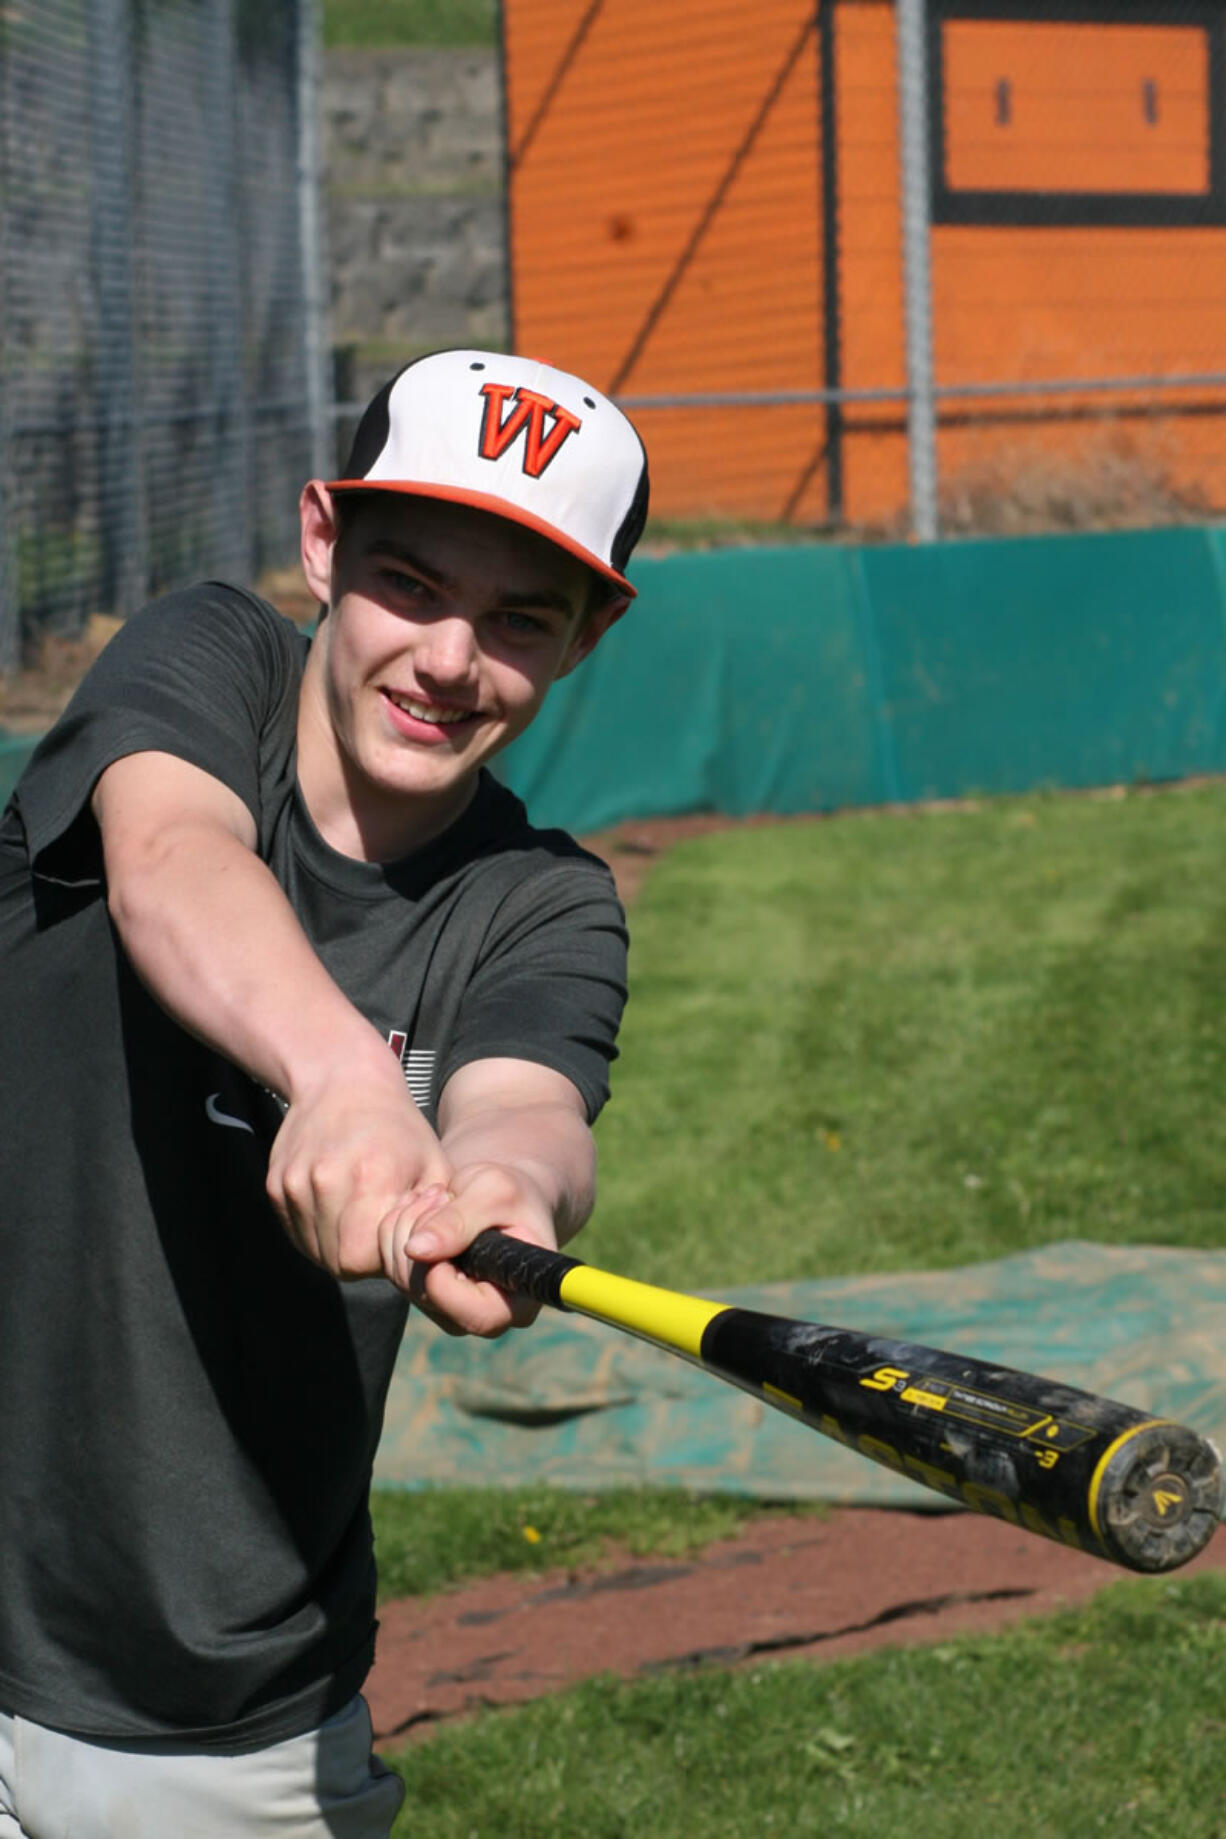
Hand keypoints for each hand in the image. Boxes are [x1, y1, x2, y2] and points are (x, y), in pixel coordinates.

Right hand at [267, 1056, 450, 1279]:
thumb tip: (429, 1258)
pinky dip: (318, 1232)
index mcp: (370, 1177)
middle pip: (338, 1261)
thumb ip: (436, 1218)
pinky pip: (296, 1233)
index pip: (366, 1259)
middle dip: (364, 1257)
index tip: (397, 1236)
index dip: (384, 1258)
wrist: (342, 1080)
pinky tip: (340, 1208)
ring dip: (339, 1247)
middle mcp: (325, 1181)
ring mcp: (294, 1184)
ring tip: (361, 1218)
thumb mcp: (434, 1165)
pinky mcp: (275, 1185)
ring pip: (314, 1251)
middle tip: (380, 1233)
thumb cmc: (398, 1126)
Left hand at [383, 1161, 557, 1335]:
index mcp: (517, 1302)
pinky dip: (395, 1230)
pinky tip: (420, 1205)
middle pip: (427, 1295)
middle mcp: (483, 1315)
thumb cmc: (512, 1194)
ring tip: (436, 1193)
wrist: (502, 1197)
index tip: (439, 1229)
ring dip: (406, 1226)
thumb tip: (416, 1251)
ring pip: (403, 1281)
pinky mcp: (424, 1294)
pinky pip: (391, 1268)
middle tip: (439, 1192)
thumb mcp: (496, 1192)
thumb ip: (459, 1220)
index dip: (443, 1275)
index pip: (475, 1314)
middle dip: (420, 1234)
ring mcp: (450, 1309)